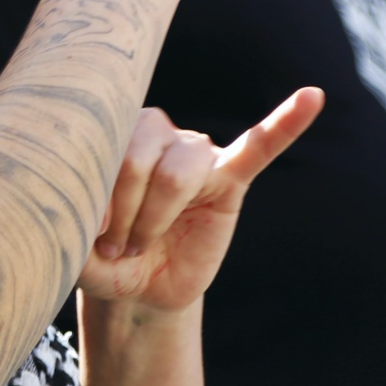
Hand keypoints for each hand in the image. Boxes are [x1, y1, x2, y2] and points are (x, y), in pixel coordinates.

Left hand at [77, 88, 323, 313]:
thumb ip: (74, 229)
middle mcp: (157, 131)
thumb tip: (85, 218)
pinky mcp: (230, 178)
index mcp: (115, 133)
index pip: (107, 150)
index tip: (90, 234)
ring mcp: (196, 154)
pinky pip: (258, 147)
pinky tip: (311, 98)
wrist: (139, 286)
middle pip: (142, 159)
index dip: (99, 197)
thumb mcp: (76, 248)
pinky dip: (285, 123)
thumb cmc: (103, 256)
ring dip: (154, 217)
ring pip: (179, 172)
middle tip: (115, 247)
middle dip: (125, 212)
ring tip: (142, 244)